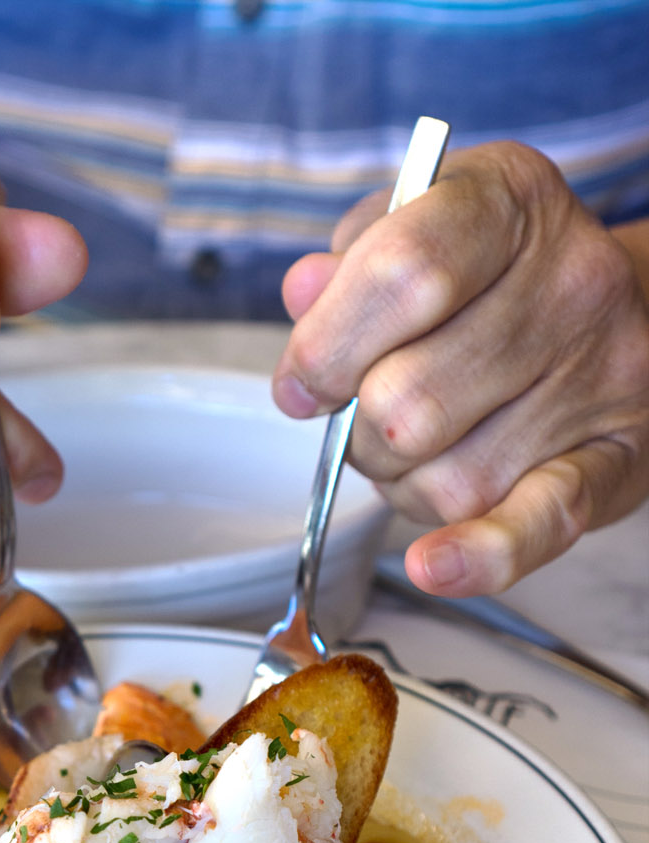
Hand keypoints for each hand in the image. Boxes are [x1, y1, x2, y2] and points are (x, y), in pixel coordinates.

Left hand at [272, 142, 648, 595]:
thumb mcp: (420, 229)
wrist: (625, 315)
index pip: (402, 273)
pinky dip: (478, 554)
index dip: (325, 345)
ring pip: (448, 477)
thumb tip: (304, 293)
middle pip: (408, 397)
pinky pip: (540, 522)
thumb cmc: (496, 279)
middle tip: (371, 416)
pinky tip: (433, 563)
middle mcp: (571, 283)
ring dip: (407, 483)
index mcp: (510, 203)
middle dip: (360, 429)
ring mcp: (601, 377)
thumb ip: (352, 262)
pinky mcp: (616, 461)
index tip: (301, 384)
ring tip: (427, 446)